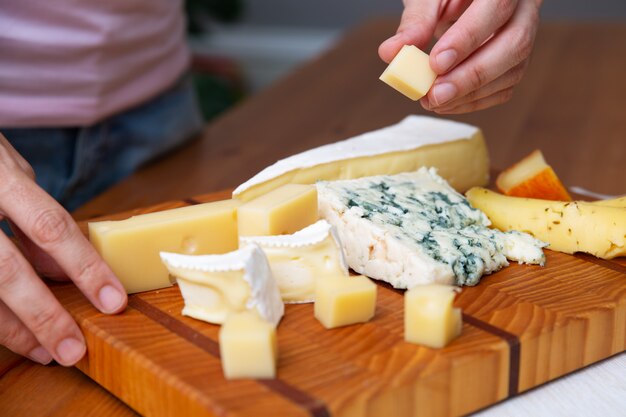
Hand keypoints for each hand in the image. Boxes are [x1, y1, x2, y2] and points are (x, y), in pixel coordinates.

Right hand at [0, 133, 126, 365]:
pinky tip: (15, 335)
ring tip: (46, 352)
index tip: (113, 301)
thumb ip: (37, 216)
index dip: (85, 267)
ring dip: (13, 329)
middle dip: (44, 316)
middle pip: (7, 272)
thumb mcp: (13, 172)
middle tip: (73, 350)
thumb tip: (61, 268)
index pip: (51, 227)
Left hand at [379, 0, 541, 112]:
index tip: (436, 63)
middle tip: (434, 94)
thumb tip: (392, 52)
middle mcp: (524, 9)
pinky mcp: (515, 62)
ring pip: (513, 71)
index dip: (468, 38)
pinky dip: (473, 102)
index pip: (497, 7)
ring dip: (470, 94)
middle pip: (515, 44)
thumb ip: (415, 21)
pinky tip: (445, 104)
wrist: (457, 1)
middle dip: (472, 75)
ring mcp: (524, 37)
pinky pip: (503, 88)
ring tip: (432, 101)